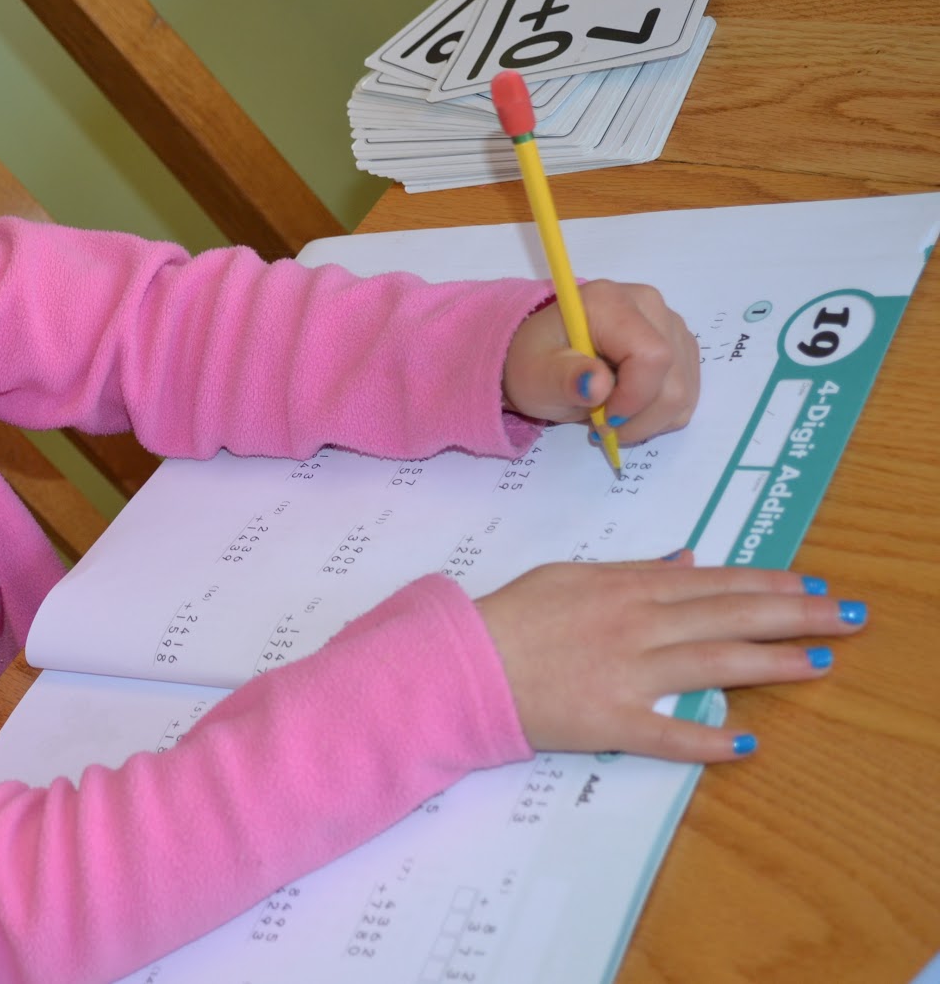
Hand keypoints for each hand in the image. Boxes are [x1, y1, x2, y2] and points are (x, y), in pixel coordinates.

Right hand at [475, 551, 866, 762]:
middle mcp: (635, 625)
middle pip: (728, 616)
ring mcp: (625, 674)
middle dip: (793, 614)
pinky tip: (745, 743)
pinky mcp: (608, 721)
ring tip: (819, 661)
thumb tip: (685, 562)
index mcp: (624, 587)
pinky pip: (667, 733)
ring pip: (713, 664)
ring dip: (772, 663)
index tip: (809, 585)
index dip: (766, 583)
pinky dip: (707, 740)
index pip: (712, 582)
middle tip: (844, 615)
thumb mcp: (568, 576)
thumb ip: (631, 571)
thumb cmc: (508, 616)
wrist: (461, 662)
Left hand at [502, 280, 697, 446]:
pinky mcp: (680, 346)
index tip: (602, 419)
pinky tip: (626, 408)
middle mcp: (649, 304)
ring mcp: (670, 324)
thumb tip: (599, 387)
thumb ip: (565, 380)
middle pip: (673, 379)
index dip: (633, 398)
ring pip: (683, 391)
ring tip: (608, 415)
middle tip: (600, 425)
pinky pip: (686, 393)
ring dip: (648, 420)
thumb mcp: (535, 375)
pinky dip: (658, 415)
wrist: (542, 353)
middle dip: (638, 417)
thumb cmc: (535, 362)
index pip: (652, 356)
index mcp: (609, 302)